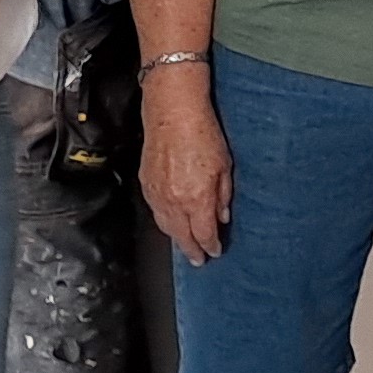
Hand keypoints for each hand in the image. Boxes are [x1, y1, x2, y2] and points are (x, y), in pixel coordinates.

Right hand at [140, 78, 233, 263]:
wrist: (172, 112)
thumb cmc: (202, 133)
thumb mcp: (225, 166)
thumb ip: (223, 195)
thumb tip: (222, 216)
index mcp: (197, 199)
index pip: (204, 234)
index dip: (211, 246)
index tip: (215, 251)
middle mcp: (175, 202)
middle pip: (182, 237)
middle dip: (192, 250)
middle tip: (198, 260)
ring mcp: (158, 194)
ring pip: (166, 227)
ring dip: (177, 239)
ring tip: (185, 246)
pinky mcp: (146, 184)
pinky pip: (156, 212)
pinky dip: (164, 222)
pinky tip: (171, 222)